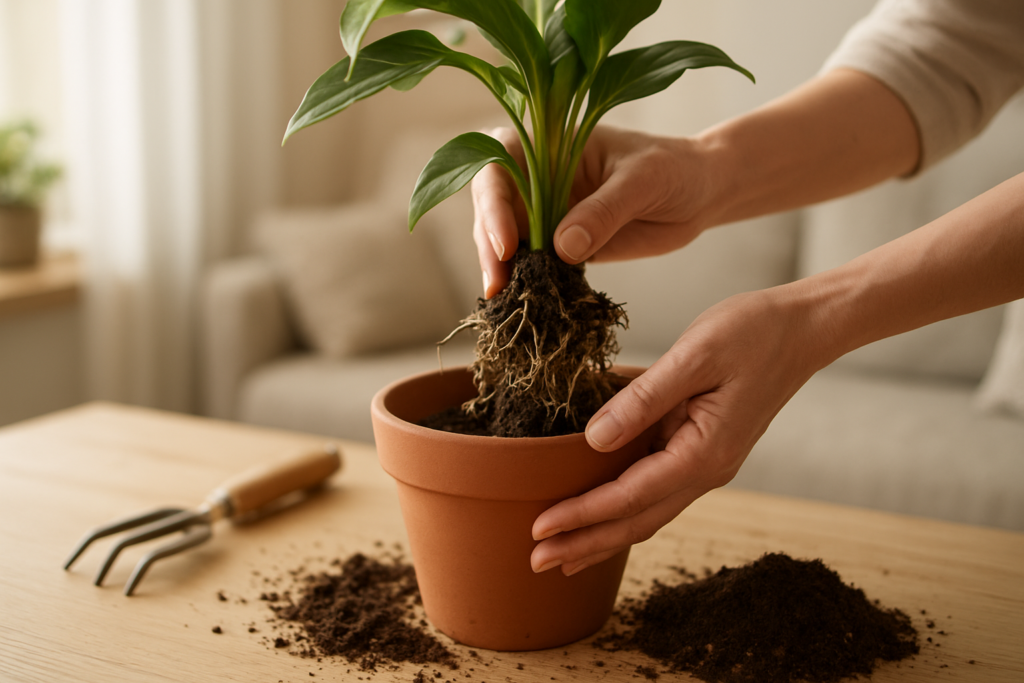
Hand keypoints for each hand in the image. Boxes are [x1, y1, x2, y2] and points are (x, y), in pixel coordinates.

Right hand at [472, 125, 719, 297]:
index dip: (493, 203)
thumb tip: (562, 248)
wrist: (699, 194)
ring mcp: (545, 211)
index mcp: (549, 143)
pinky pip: (531, 264)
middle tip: (498, 284)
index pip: (500, 165)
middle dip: (489, 245)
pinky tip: (524, 304)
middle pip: (491, 206)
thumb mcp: (643, 181)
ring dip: (500, 270)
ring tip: (508, 300)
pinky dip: (524, 283)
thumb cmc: (674, 169)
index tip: (506, 244)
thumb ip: (604, 210)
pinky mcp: (559, 244)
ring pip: (504, 239)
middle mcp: (537, 176)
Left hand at [529, 285, 830, 575]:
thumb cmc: (753, 333)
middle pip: (636, 521)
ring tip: (561, 553)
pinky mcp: (702, 449)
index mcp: (704, 452)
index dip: (582, 515)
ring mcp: (707, 463)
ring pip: (646, 512)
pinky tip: (599, 512)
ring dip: (602, 534)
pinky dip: (623, 508)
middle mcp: (706, 469)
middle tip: (535, 561)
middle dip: (585, 543)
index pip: (629, 497)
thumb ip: (644, 399)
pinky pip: (656, 489)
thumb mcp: (695, 356)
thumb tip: (594, 438)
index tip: (540, 530)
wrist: (804, 328)